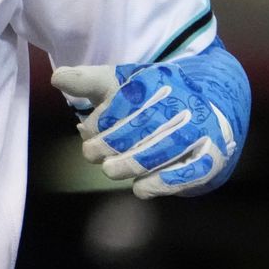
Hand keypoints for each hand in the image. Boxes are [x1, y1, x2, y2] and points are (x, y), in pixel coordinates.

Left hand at [51, 39, 249, 197]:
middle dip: (112, 142)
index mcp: (158, 79)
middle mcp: (183, 101)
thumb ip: (88, 82)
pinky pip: (188, 173)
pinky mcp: (212, 158)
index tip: (86, 130)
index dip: (103, 118)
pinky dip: (162, 183)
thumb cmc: (150, 103)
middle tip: (91, 154)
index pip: (127, 98)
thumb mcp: (119, 85)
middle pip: (144, 124)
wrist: (207, 114)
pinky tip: (140, 188)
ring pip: (164, 149)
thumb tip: (57, 79)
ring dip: (132, 163)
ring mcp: (201, 130)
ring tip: (110, 170)